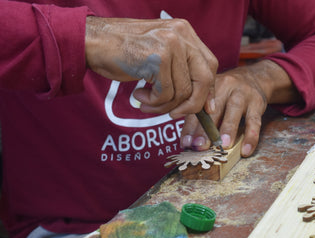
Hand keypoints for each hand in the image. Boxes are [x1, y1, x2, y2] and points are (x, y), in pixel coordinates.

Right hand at [85, 16, 217, 117]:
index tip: (205, 109)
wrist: (92, 42)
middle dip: (193, 104)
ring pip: (183, 91)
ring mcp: (170, 44)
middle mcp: (181, 34)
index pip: (210, 65)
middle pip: (204, 79)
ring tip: (147, 103)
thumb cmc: (124, 52)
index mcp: (185, 32)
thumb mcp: (160, 54)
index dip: (209, 90)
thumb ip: (181, 70)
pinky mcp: (157, 58)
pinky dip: (154, 102)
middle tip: (175, 114)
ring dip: (165, 105)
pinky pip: (166, 93)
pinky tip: (139, 96)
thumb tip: (203, 101)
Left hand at [181, 60, 299, 156]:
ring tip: (224, 145)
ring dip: (228, 129)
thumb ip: (201, 117)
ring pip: (235, 110)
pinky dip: (251, 137)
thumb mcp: (213, 98)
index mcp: (210, 87)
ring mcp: (243, 94)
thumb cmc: (227, 93)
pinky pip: (255, 121)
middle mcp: (225, 86)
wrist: (254, 78)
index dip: (190, 127)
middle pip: (214, 109)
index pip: (197, 109)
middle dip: (206, 129)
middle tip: (200, 146)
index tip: (186, 144)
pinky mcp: (258, 103)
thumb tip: (188, 143)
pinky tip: (246, 150)